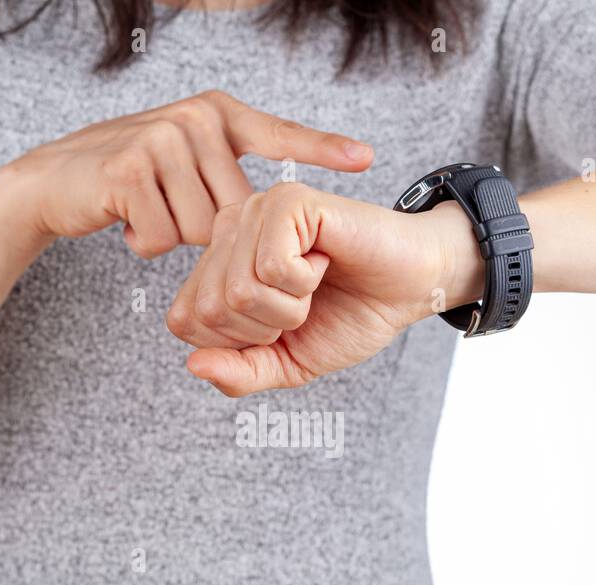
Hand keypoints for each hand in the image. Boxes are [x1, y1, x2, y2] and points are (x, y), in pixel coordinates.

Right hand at [5, 90, 372, 257]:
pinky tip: (124, 216)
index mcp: (217, 114)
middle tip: (165, 206)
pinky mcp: (129, 170)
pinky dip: (142, 241)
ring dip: (170, 236)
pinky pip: (163, 238)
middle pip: (234, 213)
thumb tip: (265, 220)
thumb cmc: (131, 180)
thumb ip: (226, 180)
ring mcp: (161, 139)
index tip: (367, 158)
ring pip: (201, 232)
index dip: (321, 148)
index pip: (278, 135)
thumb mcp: (185, 166)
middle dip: (203, 230)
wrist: (54, 181)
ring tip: (143, 208)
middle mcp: (194, 118)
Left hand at [165, 182, 483, 395]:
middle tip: (303, 303)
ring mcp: (256, 210)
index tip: (281, 324)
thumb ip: (239, 373)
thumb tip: (193, 366)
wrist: (410, 289)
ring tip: (315, 282)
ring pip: (239, 289)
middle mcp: (228, 229)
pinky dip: (304, 282)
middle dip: (265, 328)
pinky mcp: (288, 200)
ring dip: (290, 306)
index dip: (238, 343)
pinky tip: (324, 260)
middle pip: (209, 308)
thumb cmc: (350, 317)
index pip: (184, 321)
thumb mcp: (287, 364)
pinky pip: (271, 265)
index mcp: (218, 263)